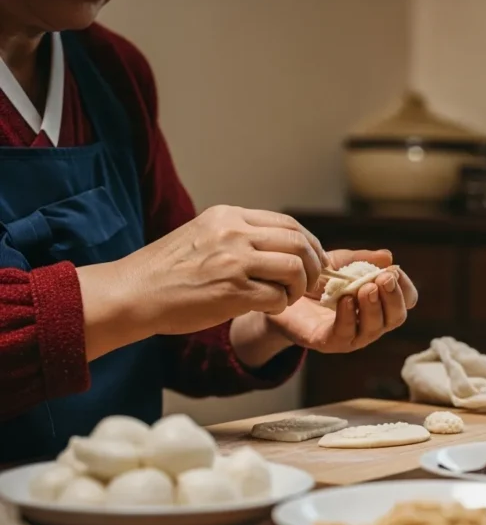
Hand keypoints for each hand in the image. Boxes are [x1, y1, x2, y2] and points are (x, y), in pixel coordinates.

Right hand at [80, 205, 328, 356]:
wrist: (133, 293)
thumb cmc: (166, 270)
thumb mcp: (203, 234)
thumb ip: (238, 235)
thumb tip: (279, 245)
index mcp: (228, 216)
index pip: (288, 224)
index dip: (309, 244)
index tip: (313, 260)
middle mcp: (234, 233)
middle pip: (299, 243)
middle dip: (313, 266)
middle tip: (310, 283)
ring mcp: (234, 261)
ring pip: (294, 269)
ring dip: (299, 287)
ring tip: (286, 297)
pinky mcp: (232, 291)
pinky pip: (278, 297)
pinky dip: (280, 305)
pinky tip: (267, 308)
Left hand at [263, 249, 417, 352]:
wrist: (279, 293)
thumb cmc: (314, 281)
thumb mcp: (339, 264)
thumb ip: (362, 259)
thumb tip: (388, 256)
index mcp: (377, 303)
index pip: (405, 301)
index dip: (404, 287)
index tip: (394, 271)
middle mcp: (369, 323)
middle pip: (396, 317)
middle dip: (393, 297)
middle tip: (383, 279)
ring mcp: (351, 336)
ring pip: (374, 328)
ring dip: (373, 307)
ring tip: (366, 287)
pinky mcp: (328, 342)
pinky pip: (345, 334)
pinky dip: (348, 316)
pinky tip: (345, 299)